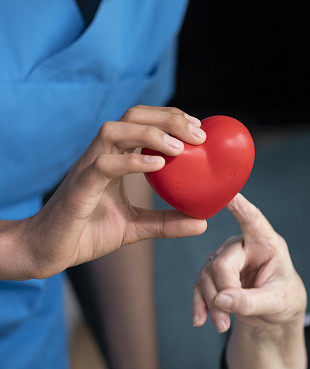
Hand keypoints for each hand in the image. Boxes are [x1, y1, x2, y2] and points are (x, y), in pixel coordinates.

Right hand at [17, 105, 207, 279]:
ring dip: (150, 134)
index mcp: (114, 158)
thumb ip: (167, 222)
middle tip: (199, 134)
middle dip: (168, 118)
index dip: (171, 118)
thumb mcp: (136, 227)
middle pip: (133, 117)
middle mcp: (100, 155)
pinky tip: (157, 165)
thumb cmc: (87, 233)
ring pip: (114, 131)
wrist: (49, 251)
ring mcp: (87, 168)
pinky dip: (131, 161)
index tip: (199, 128)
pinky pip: (103, 165)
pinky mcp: (79, 188)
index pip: (143, 122)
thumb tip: (202, 223)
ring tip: (180, 147)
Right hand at [193, 193, 306, 332]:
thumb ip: (252, 302)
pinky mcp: (214, 274)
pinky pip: (200, 286)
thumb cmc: (284, 300)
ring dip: (212, 303)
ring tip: (222, 326)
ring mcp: (227, 258)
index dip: (239, 205)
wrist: (276, 313)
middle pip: (222, 263)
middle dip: (224, 292)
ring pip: (207, 276)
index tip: (229, 191)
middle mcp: (244, 245)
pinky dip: (200, 305)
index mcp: (266, 243)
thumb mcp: (277, 303)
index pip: (252, 219)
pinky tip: (200, 321)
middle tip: (228, 319)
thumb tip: (221, 299)